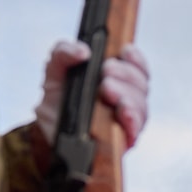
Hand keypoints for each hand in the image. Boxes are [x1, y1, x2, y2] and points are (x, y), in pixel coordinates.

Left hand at [35, 41, 149, 147]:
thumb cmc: (58, 101)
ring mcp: (127, 120)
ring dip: (127, 95)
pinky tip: (123, 112)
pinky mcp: (125, 139)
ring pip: (140, 104)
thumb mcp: (54, 70)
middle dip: (126, 74)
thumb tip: (83, 51)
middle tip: (106, 71)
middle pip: (141, 84)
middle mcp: (127, 97)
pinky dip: (131, 118)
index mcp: (117, 78)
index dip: (136, 58)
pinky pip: (135, 128)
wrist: (50, 132)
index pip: (138, 67)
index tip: (125, 52)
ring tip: (107, 90)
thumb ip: (63, 52)